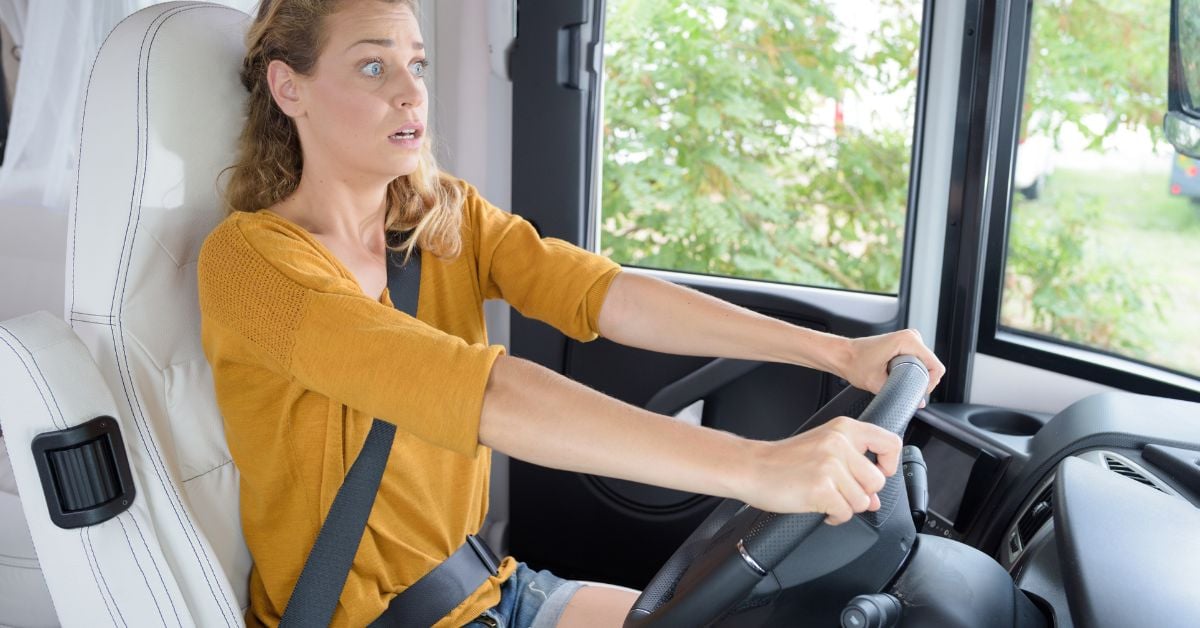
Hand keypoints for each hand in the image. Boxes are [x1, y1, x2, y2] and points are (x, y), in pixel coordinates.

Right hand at [738, 417, 902, 524]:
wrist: (751, 467)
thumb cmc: (783, 459)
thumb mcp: (822, 447)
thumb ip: (853, 466)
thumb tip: (875, 498)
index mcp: (844, 429)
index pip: (890, 442)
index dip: (889, 464)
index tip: (878, 472)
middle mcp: (839, 444)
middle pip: (877, 481)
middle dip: (862, 493)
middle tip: (841, 492)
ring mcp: (830, 466)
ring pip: (863, 501)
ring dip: (847, 506)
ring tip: (827, 498)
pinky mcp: (821, 489)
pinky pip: (845, 513)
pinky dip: (835, 517)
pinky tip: (820, 507)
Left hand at [842, 329, 944, 400]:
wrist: (843, 355)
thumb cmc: (855, 363)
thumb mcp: (877, 383)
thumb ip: (900, 392)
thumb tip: (919, 403)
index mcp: (908, 341)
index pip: (935, 366)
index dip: (930, 384)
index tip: (917, 392)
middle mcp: (911, 336)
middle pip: (931, 365)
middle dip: (921, 380)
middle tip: (903, 388)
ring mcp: (909, 338)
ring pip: (925, 364)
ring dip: (916, 375)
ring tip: (896, 378)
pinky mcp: (905, 343)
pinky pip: (918, 360)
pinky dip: (912, 370)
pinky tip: (897, 374)